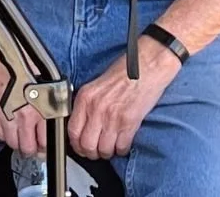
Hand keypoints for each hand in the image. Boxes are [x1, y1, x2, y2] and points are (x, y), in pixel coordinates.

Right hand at [0, 41, 45, 156]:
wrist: (3, 56)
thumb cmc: (26, 67)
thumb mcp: (49, 85)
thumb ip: (53, 106)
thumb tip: (58, 123)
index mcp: (40, 108)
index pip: (44, 142)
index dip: (45, 146)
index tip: (44, 144)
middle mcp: (23, 115)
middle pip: (28, 148)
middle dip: (31, 148)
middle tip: (32, 143)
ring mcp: (6, 116)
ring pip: (13, 144)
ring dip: (17, 142)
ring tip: (21, 134)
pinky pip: (0, 136)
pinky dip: (5, 134)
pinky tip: (10, 125)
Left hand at [68, 38, 176, 158]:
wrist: (147, 65)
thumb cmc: (124, 72)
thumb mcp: (96, 85)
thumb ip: (87, 104)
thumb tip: (82, 123)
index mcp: (85, 97)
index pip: (72, 131)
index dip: (76, 145)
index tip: (81, 147)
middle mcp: (96, 108)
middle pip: (86, 144)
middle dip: (91, 153)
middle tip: (96, 152)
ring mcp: (113, 116)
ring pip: (104, 149)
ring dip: (107, 153)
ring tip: (111, 148)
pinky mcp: (130, 121)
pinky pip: (121, 147)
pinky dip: (121, 150)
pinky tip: (123, 144)